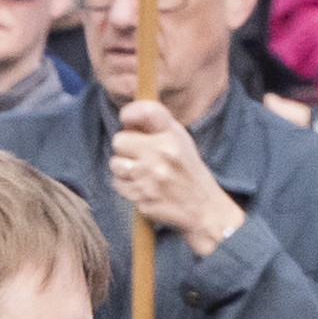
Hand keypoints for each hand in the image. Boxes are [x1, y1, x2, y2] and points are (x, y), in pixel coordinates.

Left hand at [105, 94, 240, 250]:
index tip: (128, 118)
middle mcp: (163, 154)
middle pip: (119, 140)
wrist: (202, 207)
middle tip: (139, 154)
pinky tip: (143, 186)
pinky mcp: (142, 196)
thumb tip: (126, 118)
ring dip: (124, 168)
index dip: (130, 112)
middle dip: (125, 147)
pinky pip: (118, 184)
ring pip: (115, 163)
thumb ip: (157, 126)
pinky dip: (127, 185)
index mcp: (174, 136)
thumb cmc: (187, 170)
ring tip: (142, 172)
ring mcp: (151, 177)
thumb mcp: (181, 141)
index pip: (146, 112)